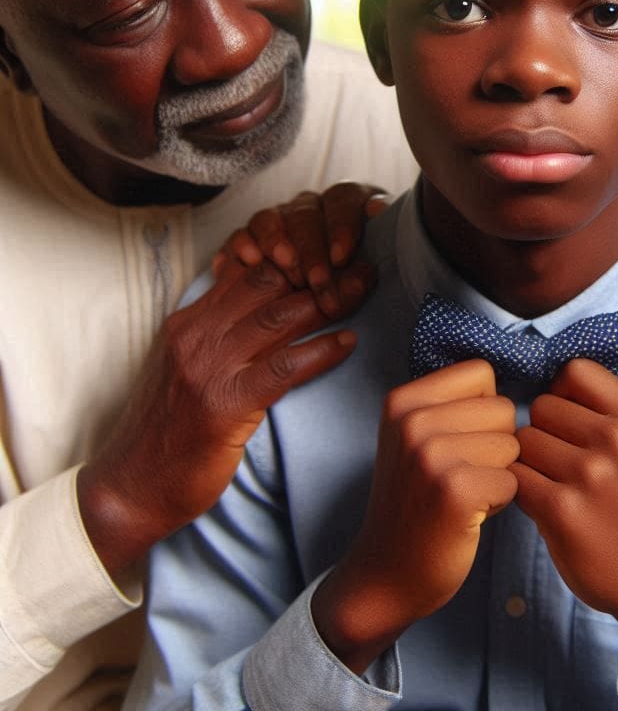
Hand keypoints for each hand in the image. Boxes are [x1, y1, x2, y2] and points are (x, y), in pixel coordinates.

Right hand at [78, 258, 370, 576]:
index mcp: (189, 321)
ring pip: (279, 318)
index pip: (247, 271)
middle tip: (362, 264)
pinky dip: (319, 352)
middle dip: (318, 269)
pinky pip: (282, 368)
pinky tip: (348, 343)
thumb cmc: (168, 428)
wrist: (131, 487)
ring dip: (329, 301)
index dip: (293, 256)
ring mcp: (209, 368)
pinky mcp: (224, 405)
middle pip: (269, 285)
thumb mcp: (186, 364)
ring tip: (364, 290)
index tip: (334, 252)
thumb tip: (255, 298)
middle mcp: (197, 335)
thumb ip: (217, 329)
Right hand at [212, 182, 388, 315]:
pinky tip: (251, 260)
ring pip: (272, 218)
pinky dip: (244, 244)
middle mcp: (313, 208)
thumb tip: (376, 229)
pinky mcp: (251, 239)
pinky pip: (242, 234)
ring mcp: (280, 220)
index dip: (342, 224)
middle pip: (307, 214)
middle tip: (316, 283)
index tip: (341, 257)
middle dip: (312, 250)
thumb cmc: (359, 282)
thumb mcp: (371, 266)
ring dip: (278, 241)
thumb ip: (375, 249)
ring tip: (285, 266)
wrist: (325, 307)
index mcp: (348, 206)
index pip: (344, 199)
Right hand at [312, 360, 518, 672]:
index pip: (481, 373)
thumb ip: (451, 402)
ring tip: (464, 494)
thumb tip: (517, 372)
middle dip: (495, 443)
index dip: (483, 410)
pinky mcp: (455, 490)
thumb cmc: (417, 501)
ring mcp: (430, 455)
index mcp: (403, 399)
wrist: (386, 574)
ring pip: (513, 443)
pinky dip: (500, 500)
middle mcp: (412, 421)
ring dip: (499, 472)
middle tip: (460, 475)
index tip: (457, 442)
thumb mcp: (415, 437)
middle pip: (503, 408)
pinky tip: (469, 515)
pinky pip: (514, 479)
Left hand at [512, 360, 617, 681]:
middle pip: (542, 404)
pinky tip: (546, 507)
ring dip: (530, 462)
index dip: (562, 393)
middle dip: (544, 431)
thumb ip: (600, 408)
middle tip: (565, 464)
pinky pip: (515, 476)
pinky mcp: (563, 509)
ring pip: (523, 439)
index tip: (571, 423)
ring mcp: (592, 474)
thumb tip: (539, 377)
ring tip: (557, 485)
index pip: (575, 370)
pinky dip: (522, 490)